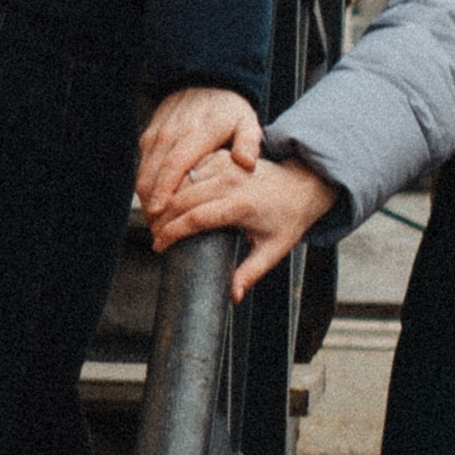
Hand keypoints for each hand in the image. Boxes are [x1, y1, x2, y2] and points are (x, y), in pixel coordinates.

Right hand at [137, 88, 260, 231]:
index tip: (159, 212)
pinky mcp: (149, 137)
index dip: (164, 189)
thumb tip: (247, 163)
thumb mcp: (247, 122)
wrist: (205, 83)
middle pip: (152, 174)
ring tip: (156, 225)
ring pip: (143, 172)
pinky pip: (142, 166)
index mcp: (196, 134)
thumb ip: (249, 143)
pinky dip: (146, 187)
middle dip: (151, 205)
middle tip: (158, 232)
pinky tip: (155, 205)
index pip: (174, 165)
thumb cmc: (229, 109)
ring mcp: (157, 135)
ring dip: (146, 199)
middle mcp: (171, 134)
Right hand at [149, 146, 337, 298]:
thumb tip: (233, 297)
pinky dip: (175, 183)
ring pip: (182, 181)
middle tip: (152, 236)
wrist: (302, 185)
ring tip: (154, 220)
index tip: (158, 246)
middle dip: (161, 218)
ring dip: (165, 199)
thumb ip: (250, 274)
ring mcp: (226, 165)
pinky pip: (190, 168)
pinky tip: (166, 199)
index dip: (171, 233)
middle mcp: (232, 181)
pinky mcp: (223, 157)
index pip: (195, 218)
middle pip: (182, 198)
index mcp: (241, 205)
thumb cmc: (287, 219)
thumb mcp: (272, 250)